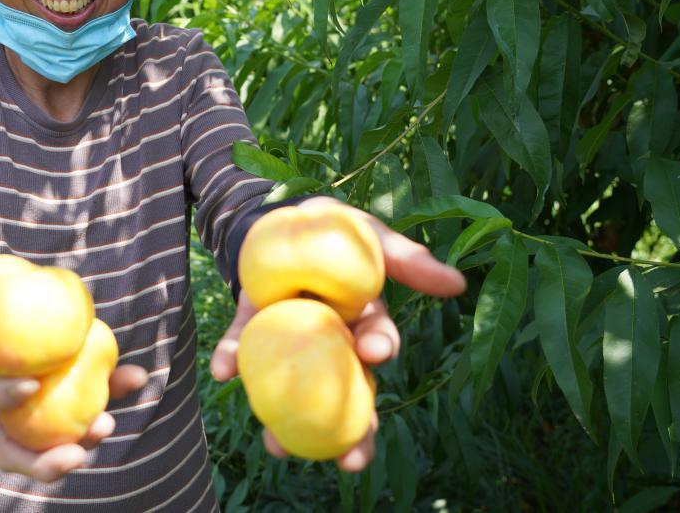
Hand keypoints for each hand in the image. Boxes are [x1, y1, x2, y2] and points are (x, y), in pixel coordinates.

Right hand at [0, 235, 148, 482]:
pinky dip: (109, 392)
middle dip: (43, 461)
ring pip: (48, 446)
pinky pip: (81, 407)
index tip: (29, 385)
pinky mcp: (57, 404)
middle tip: (76, 449)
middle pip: (12, 451)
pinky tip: (137, 377)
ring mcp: (26, 416)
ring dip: (81, 440)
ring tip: (107, 423)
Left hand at [208, 196, 465, 471]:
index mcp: (362, 322)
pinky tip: (222, 372)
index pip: (376, 344)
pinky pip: (241, 348)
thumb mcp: (371, 238)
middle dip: (351, 435)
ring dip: (284, 423)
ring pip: (292, 391)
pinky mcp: (251, 330)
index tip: (373, 353)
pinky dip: (230, 358)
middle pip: (345, 395)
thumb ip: (407, 259)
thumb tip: (458, 284)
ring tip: (277, 447)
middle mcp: (329, 343)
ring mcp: (289, 341)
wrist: (282, 217)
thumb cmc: (338, 230)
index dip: (378, 352)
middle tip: (350, 461)